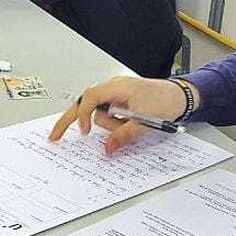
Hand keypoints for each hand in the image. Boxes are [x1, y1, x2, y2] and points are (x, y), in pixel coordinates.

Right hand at [50, 75, 194, 153]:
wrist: (180, 96)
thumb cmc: (165, 102)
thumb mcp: (145, 121)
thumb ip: (124, 135)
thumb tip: (108, 149)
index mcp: (118, 86)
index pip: (90, 98)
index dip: (83, 115)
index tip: (85, 132)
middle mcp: (113, 87)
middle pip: (84, 103)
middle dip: (71, 120)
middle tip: (55, 136)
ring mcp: (115, 93)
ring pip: (100, 114)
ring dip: (111, 125)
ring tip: (131, 125)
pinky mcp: (119, 100)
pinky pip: (106, 113)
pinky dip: (111, 122)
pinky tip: (126, 124)